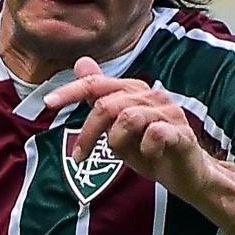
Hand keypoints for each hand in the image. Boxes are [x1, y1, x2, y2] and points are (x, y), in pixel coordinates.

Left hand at [42, 60, 212, 200]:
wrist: (186, 172)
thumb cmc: (149, 149)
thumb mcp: (116, 126)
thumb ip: (100, 97)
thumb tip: (81, 62)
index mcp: (133, 92)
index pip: (97, 84)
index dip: (71, 91)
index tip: (47, 103)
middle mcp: (151, 96)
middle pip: (108, 105)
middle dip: (89, 133)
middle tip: (80, 157)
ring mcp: (168, 113)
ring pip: (128, 118)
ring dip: (116, 142)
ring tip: (120, 155)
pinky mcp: (181, 133)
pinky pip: (155, 133)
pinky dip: (145, 148)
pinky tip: (148, 155)